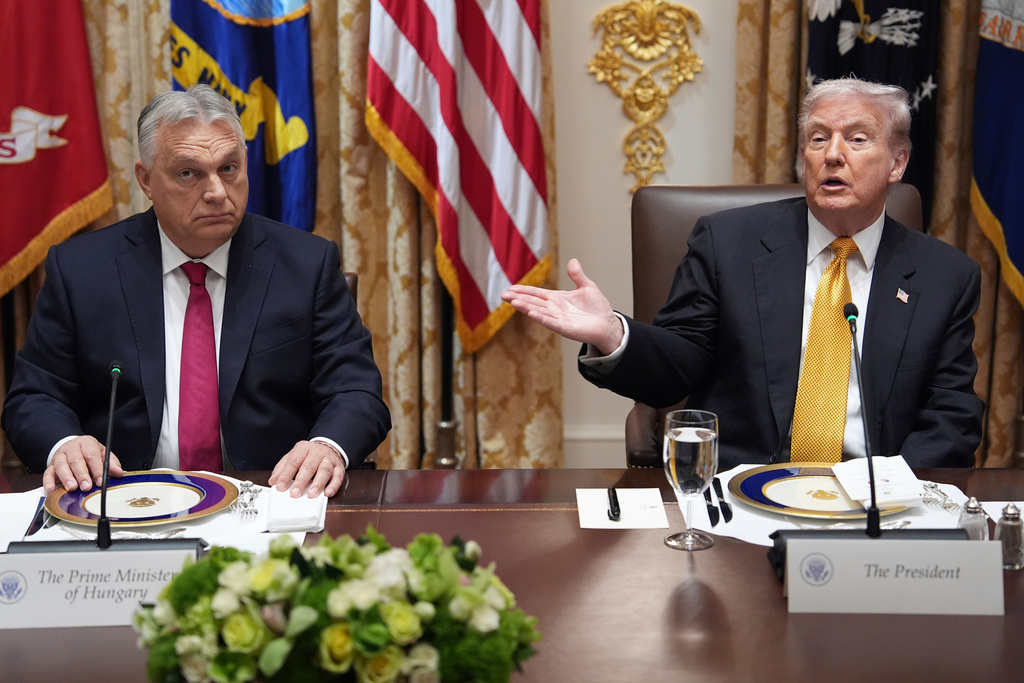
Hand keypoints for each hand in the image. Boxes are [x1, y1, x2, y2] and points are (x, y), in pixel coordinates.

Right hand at [43, 436, 123, 493]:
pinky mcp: (51, 466)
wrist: (73, 446)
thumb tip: (118, 472)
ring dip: (66, 478)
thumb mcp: (102, 453)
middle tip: (86, 486)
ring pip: (61, 466)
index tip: (101, 481)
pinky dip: (48, 482)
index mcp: (86, 443)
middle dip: (81, 475)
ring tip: (72, 488)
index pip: (92, 455)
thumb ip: (111, 462)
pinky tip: (51, 489)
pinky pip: (47, 473)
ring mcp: (60, 456)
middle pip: (76, 460)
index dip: (97, 469)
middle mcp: (72, 448)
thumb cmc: (89, 452)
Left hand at [268, 440, 345, 497]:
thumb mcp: (293, 457)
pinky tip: (328, 493)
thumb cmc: (307, 456)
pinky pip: (338, 476)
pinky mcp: (339, 467)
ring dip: (318, 483)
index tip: (280, 487)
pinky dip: (334, 485)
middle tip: (295, 493)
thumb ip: (282, 468)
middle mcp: (317, 452)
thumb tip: (273, 481)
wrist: (327, 448)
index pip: (293, 461)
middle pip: (309, 466)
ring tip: (311, 494)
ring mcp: (329, 459)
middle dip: (301, 481)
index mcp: (303, 448)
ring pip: (324, 470)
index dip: (286, 474)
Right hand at [501, 258, 623, 354]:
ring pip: (538, 312)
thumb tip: (573, 260)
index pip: (536, 294)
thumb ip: (577, 275)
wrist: (608, 324)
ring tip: (513, 302)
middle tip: (504, 295)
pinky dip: (540, 317)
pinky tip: (531, 312)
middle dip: (519, 298)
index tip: (510, 288)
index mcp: (557, 299)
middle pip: (533, 302)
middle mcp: (554, 309)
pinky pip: (550, 322)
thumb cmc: (597, 307)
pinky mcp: (565, 328)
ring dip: (525, 307)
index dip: (523, 291)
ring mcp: (558, 319)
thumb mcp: (587, 287)